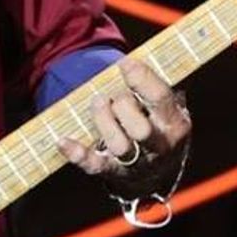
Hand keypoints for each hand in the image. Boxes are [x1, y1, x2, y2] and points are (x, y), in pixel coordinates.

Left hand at [57, 56, 191, 197]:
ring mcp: (137, 163)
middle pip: (141, 129)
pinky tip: (62, 141)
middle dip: (122, 105)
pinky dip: (77, 154)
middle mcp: (159, 147)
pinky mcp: (114, 174)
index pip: (161, 99)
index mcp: (174, 123)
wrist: (157, 172)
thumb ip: (151, 87)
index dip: (141, 79)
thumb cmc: (157, 126)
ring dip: (102, 120)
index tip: (124, 63)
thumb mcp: (164, 107)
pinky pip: (95, 166)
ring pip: (119, 146)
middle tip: (113, 95)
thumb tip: (128, 64)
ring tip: (98, 103)